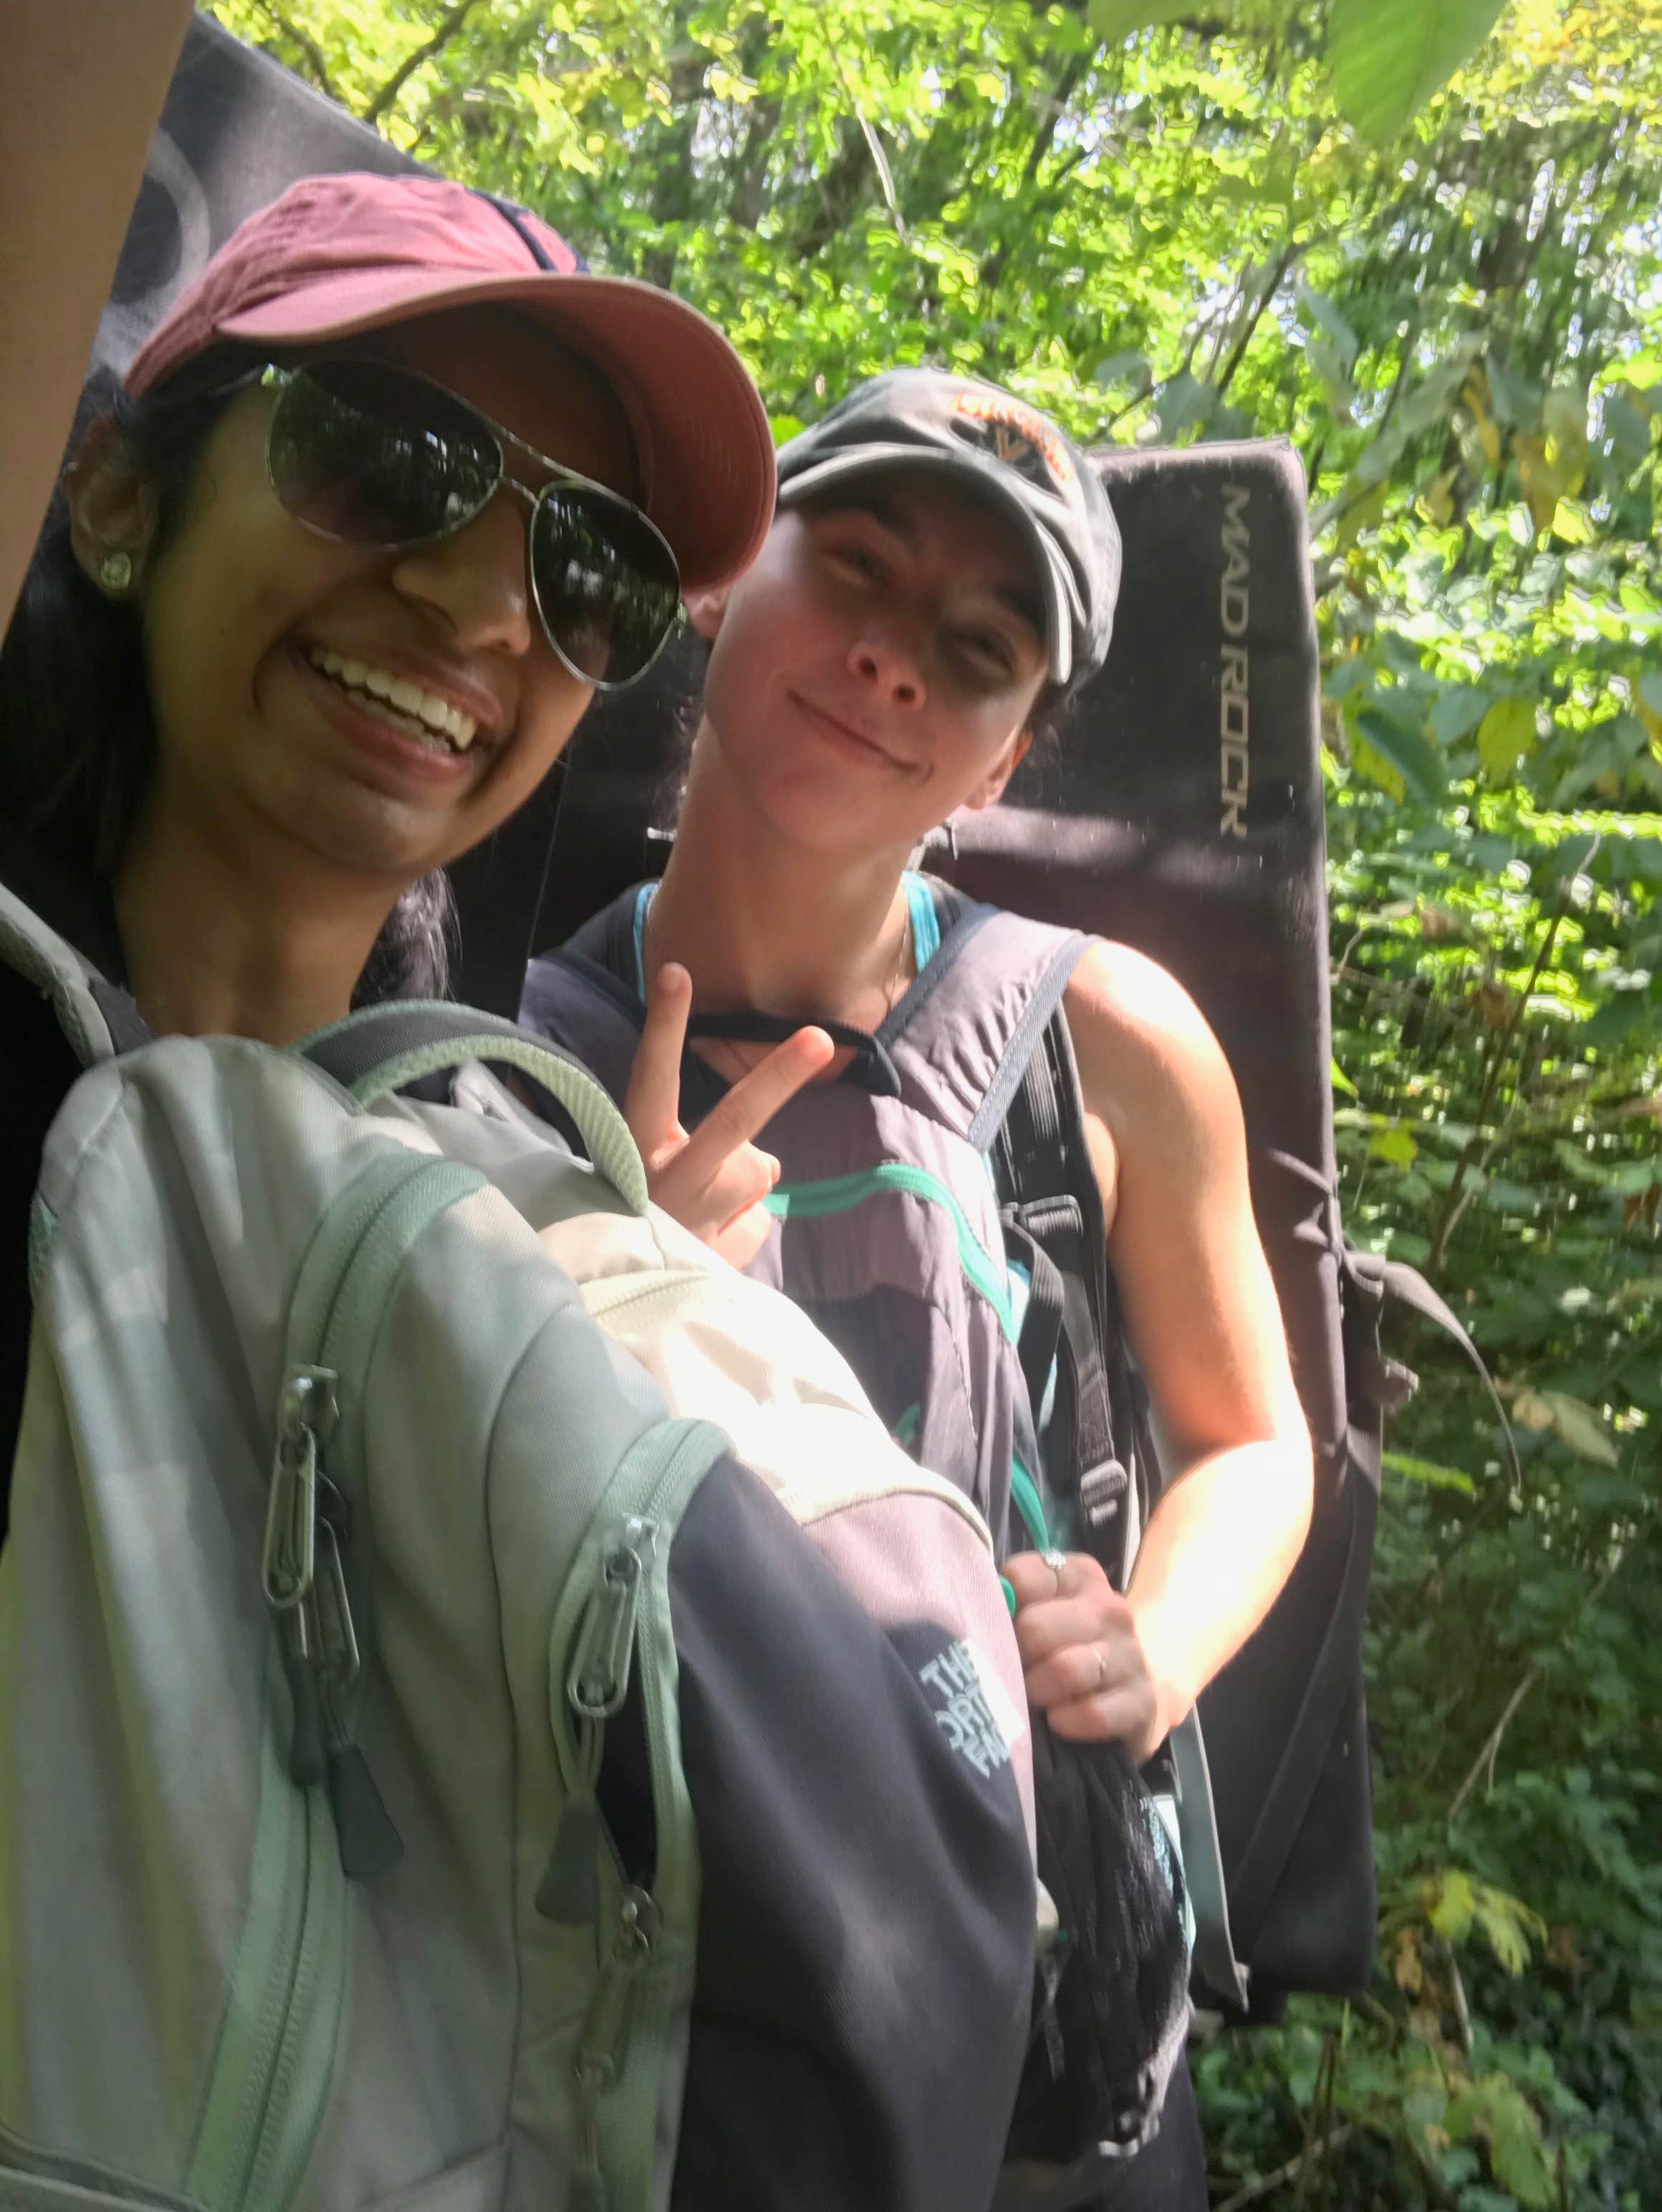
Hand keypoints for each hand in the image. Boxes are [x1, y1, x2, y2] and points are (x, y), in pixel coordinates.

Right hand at [625, 961, 833, 1267]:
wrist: (613, 1303)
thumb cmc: (631, 1219)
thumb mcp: (647, 1172)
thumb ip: (703, 1153)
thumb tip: (766, 1166)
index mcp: (638, 1149)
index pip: (652, 1079)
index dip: (666, 1027)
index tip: (679, 971)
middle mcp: (670, 1180)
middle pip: (733, 1121)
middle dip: (778, 1076)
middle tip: (818, 1037)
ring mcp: (701, 1220)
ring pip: (757, 1174)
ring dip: (740, 1189)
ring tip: (696, 1218)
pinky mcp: (726, 1255)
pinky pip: (758, 1219)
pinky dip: (741, 1226)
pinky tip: (708, 1246)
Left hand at [1004, 1548, 1170, 1761]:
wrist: (1134, 1695)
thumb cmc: (1070, 1649)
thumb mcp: (1044, 1616)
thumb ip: (1012, 1606)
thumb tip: (976, 1616)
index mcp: (1080, 1576)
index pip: (1021, 1578)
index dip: (1002, 1610)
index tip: (1004, 1630)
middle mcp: (1109, 1608)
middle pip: (1035, 1628)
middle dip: (1016, 1657)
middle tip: (1015, 1673)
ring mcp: (1130, 1654)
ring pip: (1064, 1669)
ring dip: (1038, 1692)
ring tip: (1035, 1698)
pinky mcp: (1142, 1702)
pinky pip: (1092, 1713)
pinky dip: (1067, 1722)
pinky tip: (1060, 1722)